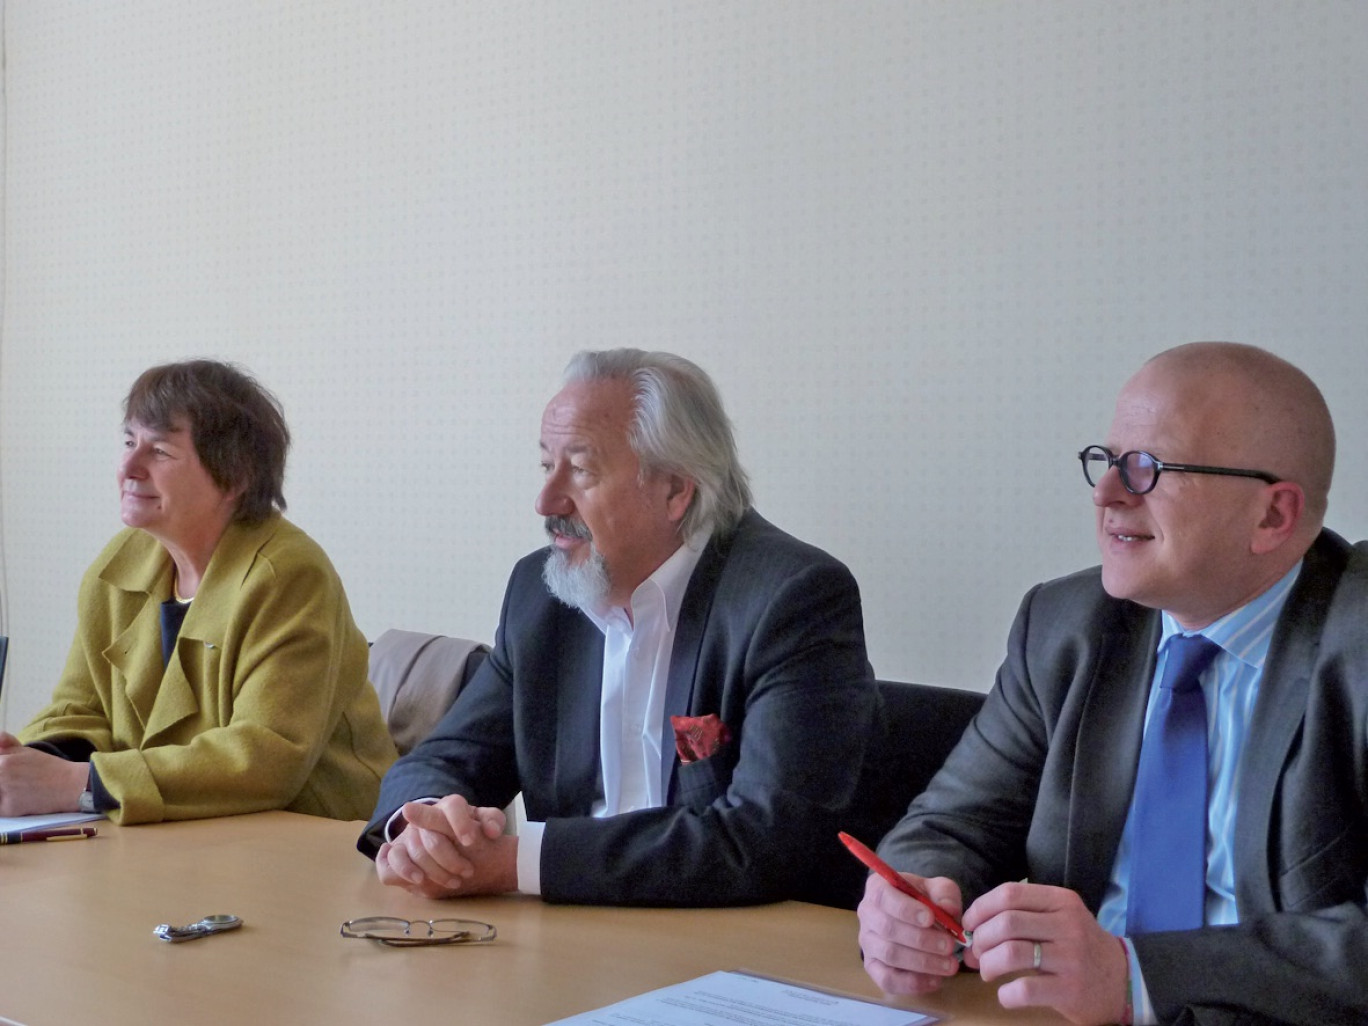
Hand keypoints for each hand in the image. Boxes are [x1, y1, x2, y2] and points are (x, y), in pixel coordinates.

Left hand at [0, 735, 88, 816]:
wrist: (70, 785)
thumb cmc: (49, 767)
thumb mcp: (27, 750)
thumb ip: (6, 744)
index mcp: (3, 762)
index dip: (1, 766)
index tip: (7, 772)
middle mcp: (1, 777)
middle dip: (2, 780)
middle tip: (16, 781)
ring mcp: (4, 795)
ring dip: (3, 793)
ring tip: (18, 790)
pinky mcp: (10, 810)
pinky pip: (0, 809)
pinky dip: (7, 806)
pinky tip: (20, 801)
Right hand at [374, 795, 515, 898]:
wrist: (454, 844)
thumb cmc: (470, 833)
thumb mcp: (485, 823)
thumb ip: (493, 820)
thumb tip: (491, 831)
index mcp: (448, 807)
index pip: (452, 806)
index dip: (460, 823)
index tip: (470, 841)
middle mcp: (424, 817)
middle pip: (431, 837)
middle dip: (450, 859)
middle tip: (467, 872)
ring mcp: (407, 836)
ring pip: (410, 850)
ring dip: (431, 870)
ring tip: (451, 882)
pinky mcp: (396, 854)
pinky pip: (388, 863)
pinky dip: (400, 870)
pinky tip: (418, 879)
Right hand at [857, 870, 964, 994]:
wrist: (914, 916)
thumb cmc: (924, 899)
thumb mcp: (937, 888)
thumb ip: (945, 894)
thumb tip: (948, 910)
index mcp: (877, 887)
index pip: (883, 897)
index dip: (906, 910)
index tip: (930, 919)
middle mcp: (867, 914)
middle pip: (887, 929)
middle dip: (921, 940)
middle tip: (949, 946)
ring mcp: (867, 942)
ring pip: (889, 955)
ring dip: (922, 962)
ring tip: (949, 965)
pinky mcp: (872, 966)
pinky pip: (887, 979)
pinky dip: (912, 983)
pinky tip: (935, 980)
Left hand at [962, 881, 1127, 1025]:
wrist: (1122, 981)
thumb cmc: (1080, 946)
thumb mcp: (1061, 917)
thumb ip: (1023, 915)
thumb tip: (972, 926)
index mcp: (1062, 901)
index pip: (1010, 893)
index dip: (981, 908)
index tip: (970, 924)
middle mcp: (1068, 925)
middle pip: (1006, 923)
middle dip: (981, 938)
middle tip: (977, 953)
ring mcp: (1070, 958)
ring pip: (1010, 953)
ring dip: (988, 965)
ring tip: (988, 972)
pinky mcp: (1070, 990)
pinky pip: (1024, 989)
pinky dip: (1006, 994)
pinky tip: (1006, 995)